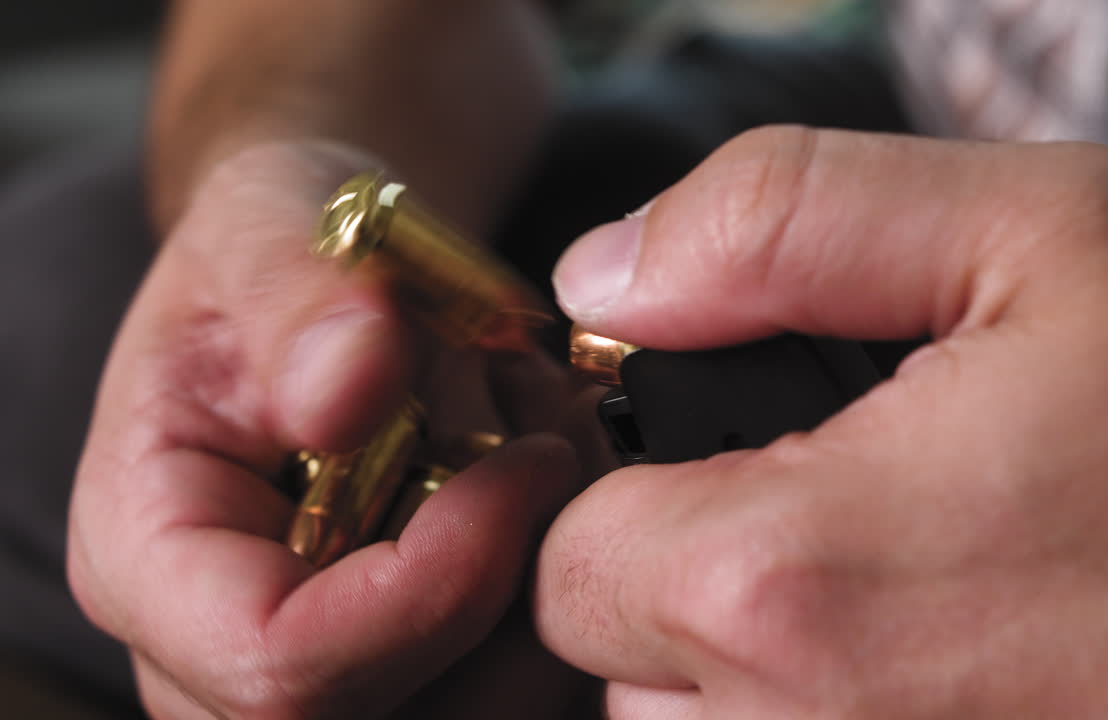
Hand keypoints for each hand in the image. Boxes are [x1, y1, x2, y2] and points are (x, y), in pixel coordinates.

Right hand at [67, 141, 587, 717]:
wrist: (322, 272)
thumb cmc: (279, 244)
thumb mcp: (269, 220)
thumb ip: (295, 297)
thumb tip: (347, 390)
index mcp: (152, 557)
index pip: (279, 667)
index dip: (428, 588)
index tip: (529, 465)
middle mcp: (221, 648)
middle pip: (396, 710)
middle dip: (511, 581)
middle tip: (553, 433)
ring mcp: (324, 666)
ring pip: (480, 700)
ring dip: (555, 572)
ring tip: (549, 429)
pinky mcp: (408, 658)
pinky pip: (519, 668)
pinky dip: (572, 573)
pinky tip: (559, 466)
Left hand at [534, 128, 1107, 717]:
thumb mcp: (1044, 236)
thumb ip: (785, 220)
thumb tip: (607, 272)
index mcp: (790, 586)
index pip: (572, 557)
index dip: (635, 493)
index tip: (730, 461)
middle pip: (624, 666)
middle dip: (694, 586)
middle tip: (847, 522)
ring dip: (764, 677)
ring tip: (915, 600)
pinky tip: (952, 671)